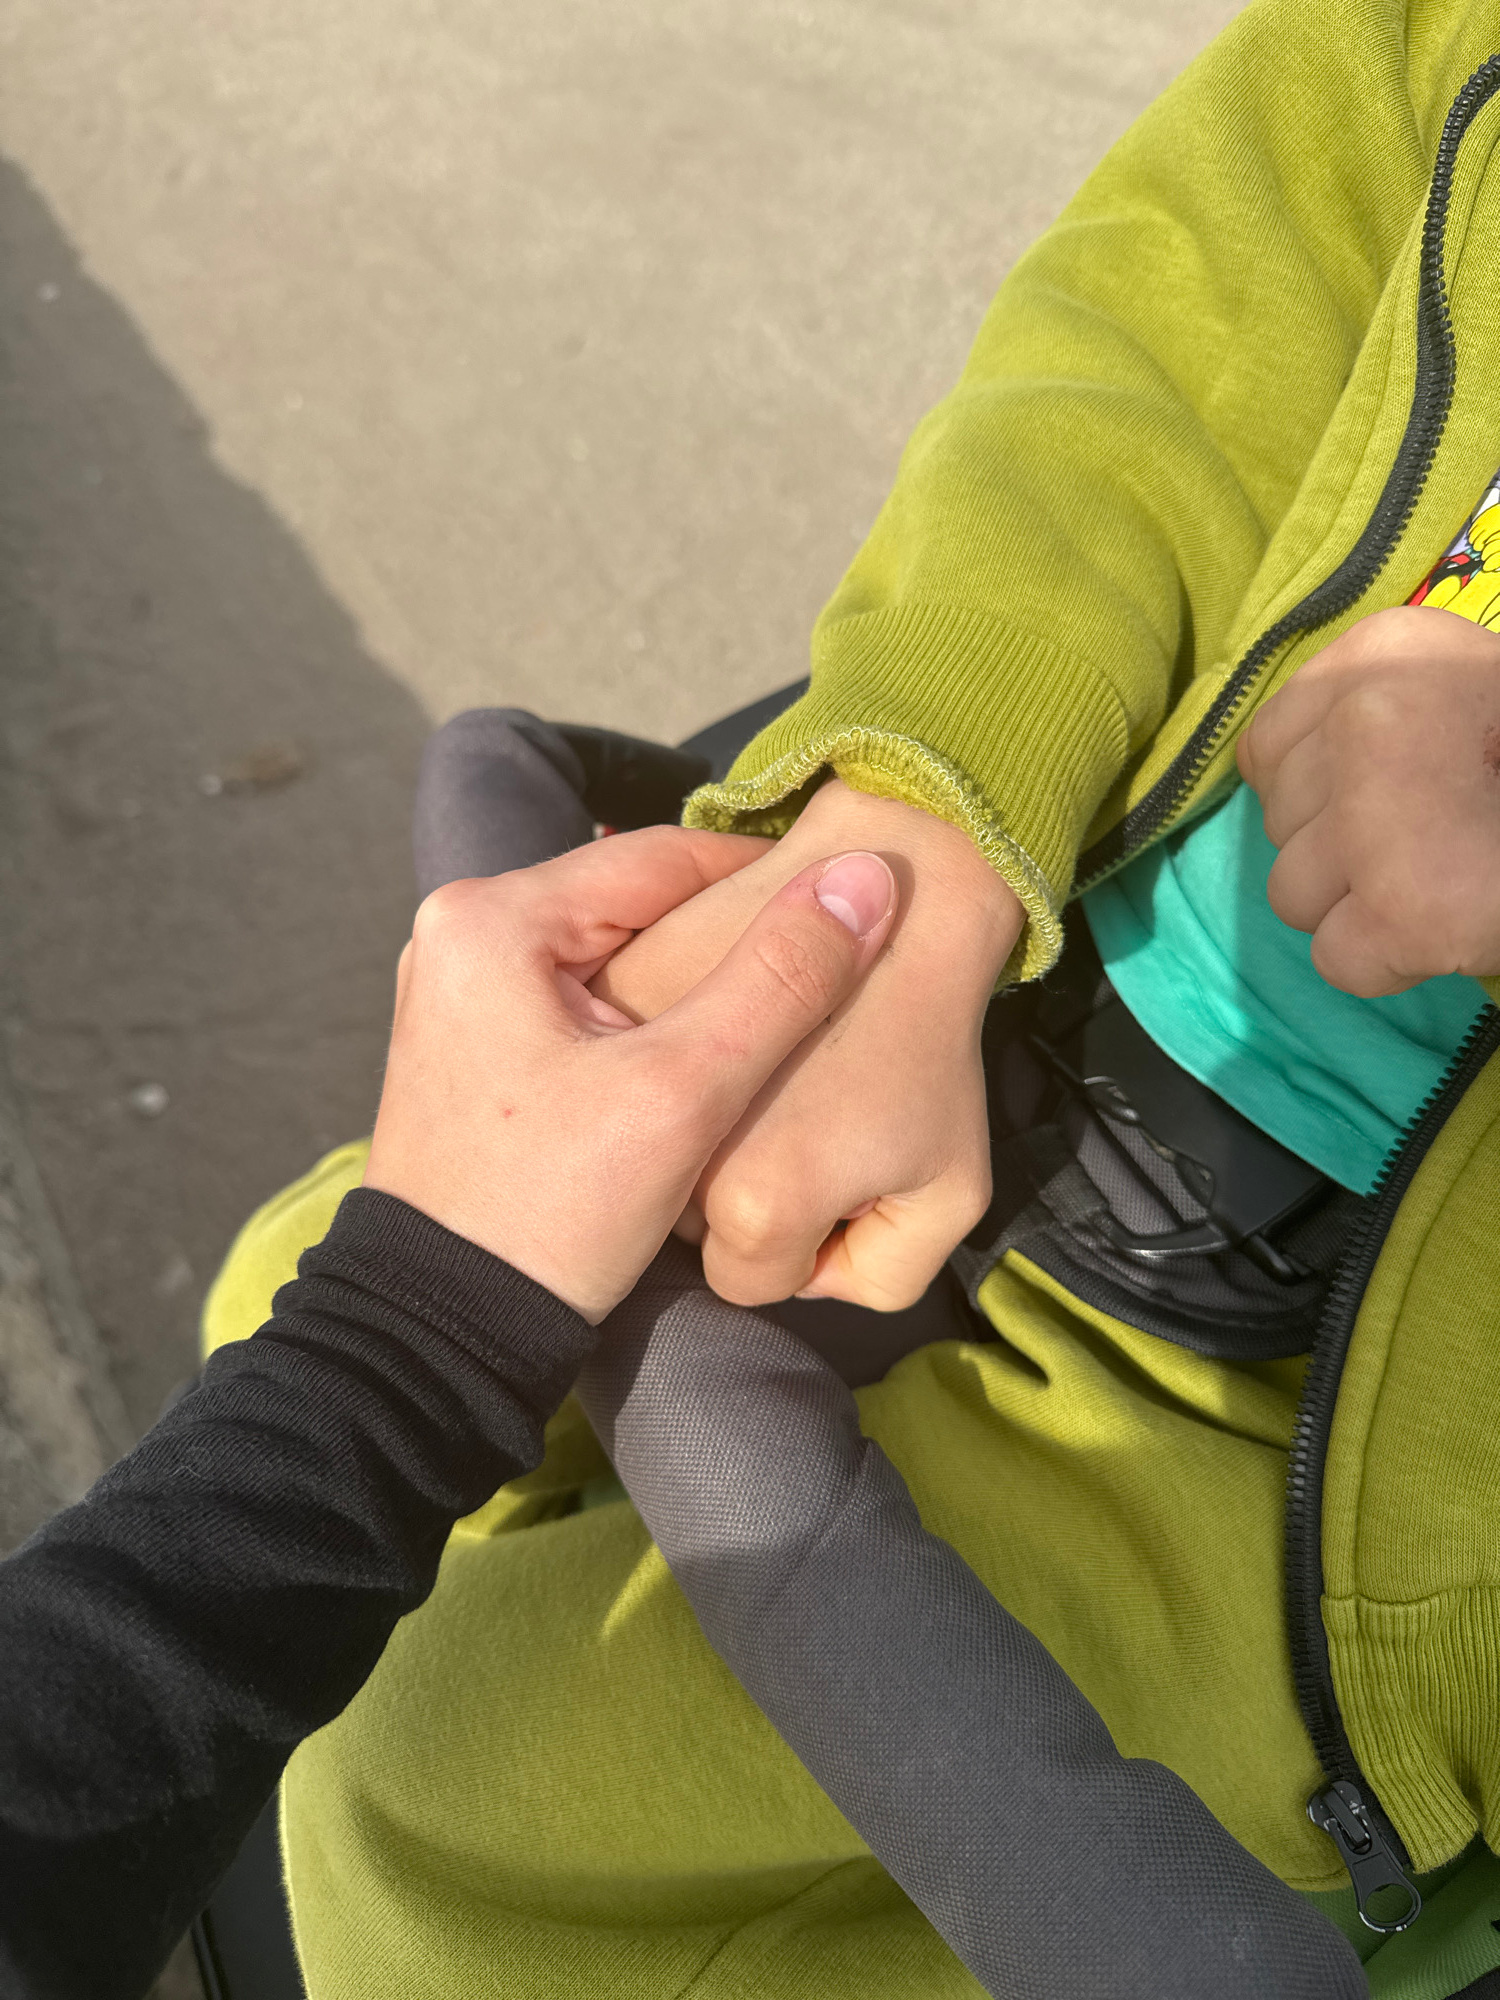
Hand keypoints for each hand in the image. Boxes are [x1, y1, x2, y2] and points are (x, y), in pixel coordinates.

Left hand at [363, 826, 897, 1321]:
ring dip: (691, 978)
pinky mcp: (471, 1038)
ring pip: (616, 952)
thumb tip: (868, 878)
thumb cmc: (555, 1213)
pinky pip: (582, 996)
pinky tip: (703, 1056)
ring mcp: (459, 984)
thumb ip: (779, 982)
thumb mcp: (683, 1095)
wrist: (445, 1332)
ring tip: (778, 1013)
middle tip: (825, 970)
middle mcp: (461, 928)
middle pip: (637, 904)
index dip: (769, 880)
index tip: (853, 910)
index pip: (664, 856)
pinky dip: (645, 1016)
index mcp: (493, 917)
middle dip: (728, 935)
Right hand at [590, 779, 1023, 1309]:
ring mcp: (635, 1068)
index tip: (828, 1176)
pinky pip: (622, 1062)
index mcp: (756, 1206)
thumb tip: (811, 1275)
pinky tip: (714, 1024)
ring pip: (648, 1141)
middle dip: (736, 1187)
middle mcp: (677, 1148)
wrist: (898, 884)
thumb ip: (884, 1273)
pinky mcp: (614, 999)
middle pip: (687, 1217)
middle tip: (798, 1120)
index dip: (796, 1240)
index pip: (747, 1279)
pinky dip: (660, 1053)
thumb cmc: (931, 1043)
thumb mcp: (951, 1189)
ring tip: (762, 1073)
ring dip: (693, 1126)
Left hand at [1237, 604, 1499, 994]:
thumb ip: (1376, 722)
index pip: (1271, 748)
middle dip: (1343, 852)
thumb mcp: (1456, 697)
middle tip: (1439, 842)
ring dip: (1358, 907)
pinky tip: (1449, 927)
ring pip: (1293, 894)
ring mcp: (1378, 814)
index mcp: (1384, 649)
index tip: (1403, 799)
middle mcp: (1367, 715)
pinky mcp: (1404, 907)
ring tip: (1445, 880)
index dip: (1325, 795)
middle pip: (1280, 826)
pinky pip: (1337, 960)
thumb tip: (1288, 793)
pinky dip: (1388, 963)